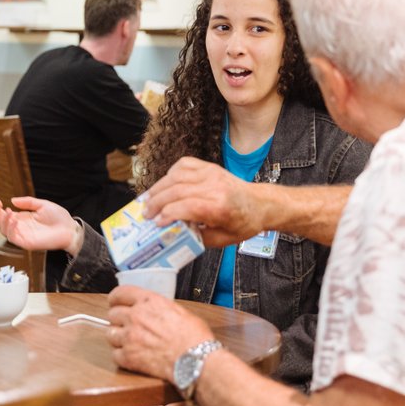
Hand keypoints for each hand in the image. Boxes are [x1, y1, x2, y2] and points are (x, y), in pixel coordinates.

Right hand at [0, 196, 81, 253]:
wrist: (70, 229)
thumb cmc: (59, 218)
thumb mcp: (42, 204)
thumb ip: (28, 202)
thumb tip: (13, 200)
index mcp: (23, 218)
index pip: (5, 214)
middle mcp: (21, 227)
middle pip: (1, 222)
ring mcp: (23, 236)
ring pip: (4, 231)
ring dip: (2, 220)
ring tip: (6, 211)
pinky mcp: (26, 243)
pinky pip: (13, 238)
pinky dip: (10, 229)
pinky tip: (13, 220)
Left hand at [106, 285, 212, 380]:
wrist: (196, 359)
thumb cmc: (194, 337)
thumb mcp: (179, 311)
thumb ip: (160, 308)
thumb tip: (155, 311)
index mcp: (149, 302)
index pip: (120, 293)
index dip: (115, 298)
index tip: (115, 302)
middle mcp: (135, 317)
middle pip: (112, 314)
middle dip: (118, 319)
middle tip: (126, 325)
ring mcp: (130, 337)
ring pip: (110, 334)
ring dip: (118, 338)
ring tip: (129, 342)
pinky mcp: (128, 357)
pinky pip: (115, 355)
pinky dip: (121, 356)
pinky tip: (132, 356)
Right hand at [143, 157, 264, 246]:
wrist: (259, 204)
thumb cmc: (243, 223)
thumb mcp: (221, 240)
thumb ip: (196, 237)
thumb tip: (172, 234)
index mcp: (220, 207)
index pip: (186, 207)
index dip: (167, 214)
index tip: (157, 223)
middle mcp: (214, 187)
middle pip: (176, 191)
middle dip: (156, 203)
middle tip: (145, 214)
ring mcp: (211, 174)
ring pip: (176, 176)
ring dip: (158, 188)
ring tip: (149, 200)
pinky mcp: (209, 167)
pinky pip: (183, 165)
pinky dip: (170, 174)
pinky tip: (165, 185)